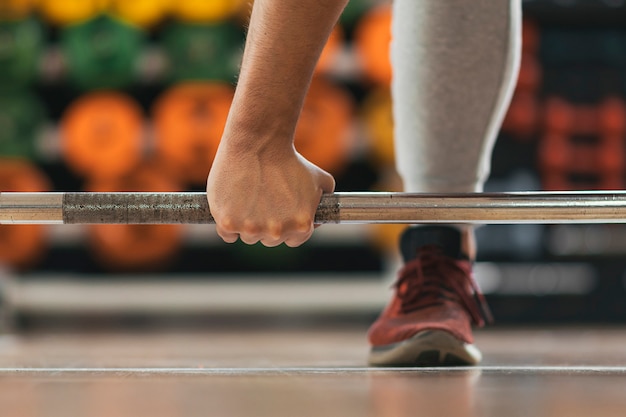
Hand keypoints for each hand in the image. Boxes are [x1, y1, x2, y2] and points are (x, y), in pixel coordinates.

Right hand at [207, 142, 334, 246]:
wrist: (258, 143)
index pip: (293, 240)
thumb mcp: (320, 178)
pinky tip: (231, 206)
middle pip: (269, 240)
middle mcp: (277, 232)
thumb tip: (319, 217)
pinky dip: (227, 223)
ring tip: (247, 198)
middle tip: (262, 202)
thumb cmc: (289, 158)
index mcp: (301, 226)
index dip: (287, 227)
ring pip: (247, 237)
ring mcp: (250, 229)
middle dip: (266, 225)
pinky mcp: (227, 222)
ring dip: (246, 224)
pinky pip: (226, 234)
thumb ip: (326, 199)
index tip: (279, 215)